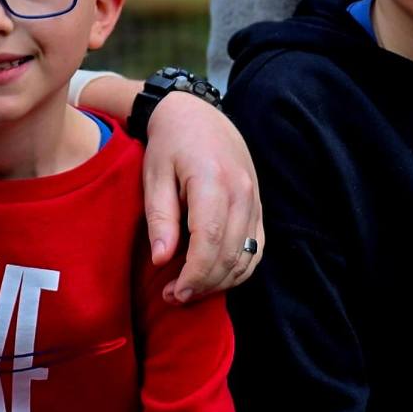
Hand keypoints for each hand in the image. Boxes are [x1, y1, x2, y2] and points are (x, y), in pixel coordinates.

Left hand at [140, 91, 263, 303]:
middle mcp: (242, 191)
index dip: (195, 274)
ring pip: (247, 256)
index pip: (210, 240)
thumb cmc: (169, 144)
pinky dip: (238, 269)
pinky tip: (213, 276)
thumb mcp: (154, 175)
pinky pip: (256, 247)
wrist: (197, 114)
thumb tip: (163, 261)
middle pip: (230, 253)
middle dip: (204, 283)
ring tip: (189, 290)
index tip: (175, 293)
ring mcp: (255, 199)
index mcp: (213, 180)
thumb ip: (160, 217)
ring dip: (220, 281)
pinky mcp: (258, 206)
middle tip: (173, 296)